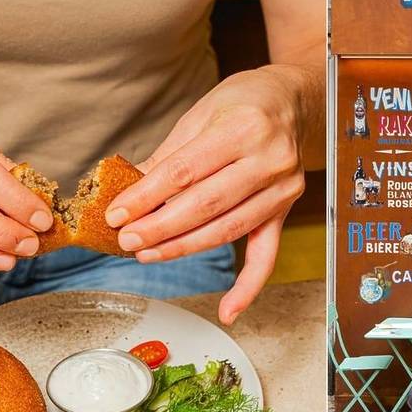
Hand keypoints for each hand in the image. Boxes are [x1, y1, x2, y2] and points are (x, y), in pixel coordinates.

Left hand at [106, 66, 317, 324]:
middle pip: (206, 205)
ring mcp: (282, 188)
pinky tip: (228, 310)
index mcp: (244, 126)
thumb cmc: (244, 102)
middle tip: (128, 240)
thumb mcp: (202, 114)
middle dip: (160, 227)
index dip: (147, 196)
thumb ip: (170, 154)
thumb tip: (129, 189)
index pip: (186, 171)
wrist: (292, 101)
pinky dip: (248, 286)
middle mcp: (269, 159)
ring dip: (184, 248)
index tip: (118, 213)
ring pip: (228, 230)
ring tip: (149, 254)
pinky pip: (267, 255)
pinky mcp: (286, 210)